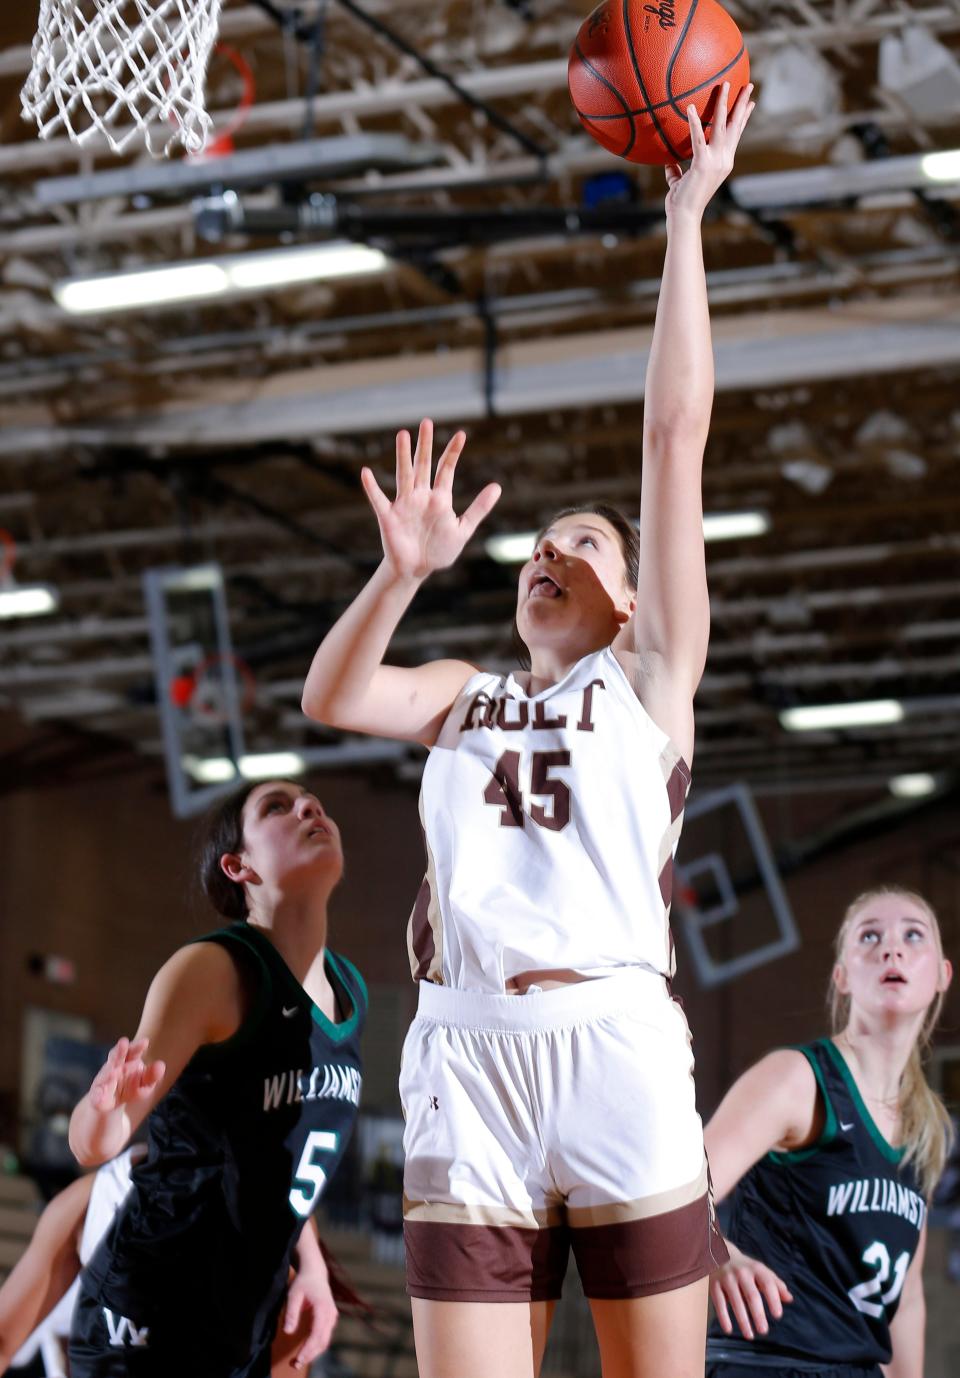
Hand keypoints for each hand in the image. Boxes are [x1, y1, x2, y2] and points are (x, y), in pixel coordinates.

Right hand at [88, 1037, 164, 1115]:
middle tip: (124, 1042)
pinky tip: (100, 1099)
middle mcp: (114, 1066)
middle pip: (116, 1056)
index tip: (145, 1042)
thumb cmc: (131, 1087)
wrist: (110, 1101)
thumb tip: (161, 1065)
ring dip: (107, 1073)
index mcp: (127, 1060)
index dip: (137, 1046)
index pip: (133, 1051)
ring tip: (112, 1073)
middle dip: (120, 1050)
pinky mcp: (97, 1096)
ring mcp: (104, 1080)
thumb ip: (152, 1075)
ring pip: (105, 1075)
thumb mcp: (145, 1083)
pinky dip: (98, 1097)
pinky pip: (97, 1097)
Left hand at [281, 1262, 338, 1368]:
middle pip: (323, 1341)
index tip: (298, 1359)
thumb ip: (291, 1313)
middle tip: (295, 1364)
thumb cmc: (303, 1282)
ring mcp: (332, 1316)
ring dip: (313, 1353)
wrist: (315, 1272)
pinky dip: (316, 1346)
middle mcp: (331, 1314)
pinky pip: (325, 1336)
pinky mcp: (330, 1318)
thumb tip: (288, 1332)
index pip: (317, 1334)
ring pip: (325, 1340)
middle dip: (310, 1355)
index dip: (308, 1349)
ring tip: (298, 1361)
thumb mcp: (293, 1295)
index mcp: (323, 1308)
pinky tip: (306, 1351)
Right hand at [361, 418, 500, 580]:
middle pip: (423, 465)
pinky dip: (372, 487)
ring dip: (403, 456)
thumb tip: (498, 486)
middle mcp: (421, 496)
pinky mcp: (388, 517)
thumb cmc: (439, 550)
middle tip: (427, 422)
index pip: (446, 470)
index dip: (453, 452)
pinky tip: (366, 472)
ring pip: (404, 475)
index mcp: (439, 498)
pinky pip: (379, 499)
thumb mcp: (463, 529)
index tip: (462, 434)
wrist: (416, 570)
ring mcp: (404, 505)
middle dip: (425, 445)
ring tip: (403, 435)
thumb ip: (479, 508)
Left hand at [664, 81, 754, 220]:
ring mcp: (716, 161)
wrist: (684, 216)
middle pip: (735, 126)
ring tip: (726, 84)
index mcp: (723, 162)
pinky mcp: (703, 164)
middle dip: (742, 104)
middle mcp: (724, 159)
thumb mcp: (680, 182)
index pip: (735, 135)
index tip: (750, 103)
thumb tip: (669, 162)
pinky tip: (690, 107)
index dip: (743, 118)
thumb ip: (677, 170)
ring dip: (725, 103)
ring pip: (722, 126)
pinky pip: (698, 138)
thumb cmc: (682, 202)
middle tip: (749, 84)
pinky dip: (694, 122)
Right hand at [710, 1240, 792, 1339]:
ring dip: (743, 1320)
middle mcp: (742, 1273)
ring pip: (736, 1301)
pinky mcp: (714, 1285)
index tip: (778, 1315)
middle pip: (751, 1295)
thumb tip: (789, 1299)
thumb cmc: (747, 1269)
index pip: (767, 1284)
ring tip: (749, 1335)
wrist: (720, 1253)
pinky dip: (723, 1316)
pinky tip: (729, 1329)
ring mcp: (727, 1278)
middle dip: (758, 1314)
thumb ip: (776, 1285)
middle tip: (763, 1331)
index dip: (773, 1299)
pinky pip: (719, 1302)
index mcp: (756, 1269)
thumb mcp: (762, 1272)